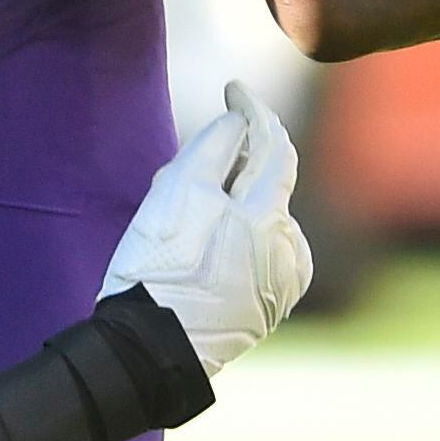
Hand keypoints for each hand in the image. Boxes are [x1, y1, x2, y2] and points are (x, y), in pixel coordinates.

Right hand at [102, 84, 312, 372]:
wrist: (150, 350)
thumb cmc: (157, 269)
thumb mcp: (175, 194)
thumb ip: (213, 147)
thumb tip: (240, 124)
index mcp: (269, 219)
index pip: (273, 145)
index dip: (253, 111)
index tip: (233, 90)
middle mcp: (289, 250)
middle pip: (266, 185)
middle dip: (232, 166)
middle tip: (186, 169)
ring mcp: (284, 283)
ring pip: (262, 220)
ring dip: (232, 206)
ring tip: (183, 225)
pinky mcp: (271, 307)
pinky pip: (261, 254)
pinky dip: (238, 240)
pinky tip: (203, 255)